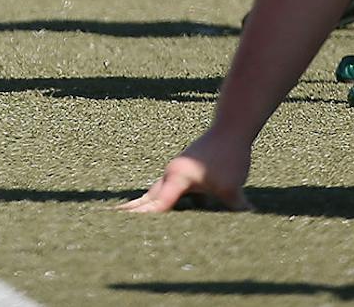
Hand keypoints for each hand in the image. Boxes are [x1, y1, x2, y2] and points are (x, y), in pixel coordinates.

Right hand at [120, 132, 253, 212]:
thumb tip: (242, 224)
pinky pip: (163, 189)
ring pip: (154, 192)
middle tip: (110, 218)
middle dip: (131, 209)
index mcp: (177, 178)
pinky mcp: (182, 171)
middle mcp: (171, 175)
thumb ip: (234, 208)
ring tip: (121, 213)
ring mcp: (175, 172)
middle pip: (148, 197)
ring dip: (141, 203)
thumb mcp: (232, 187)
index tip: (125, 226)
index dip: (144, 217)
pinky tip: (150, 204)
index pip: (158, 205)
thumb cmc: (228, 154)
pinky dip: (154, 199)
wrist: (231, 127)